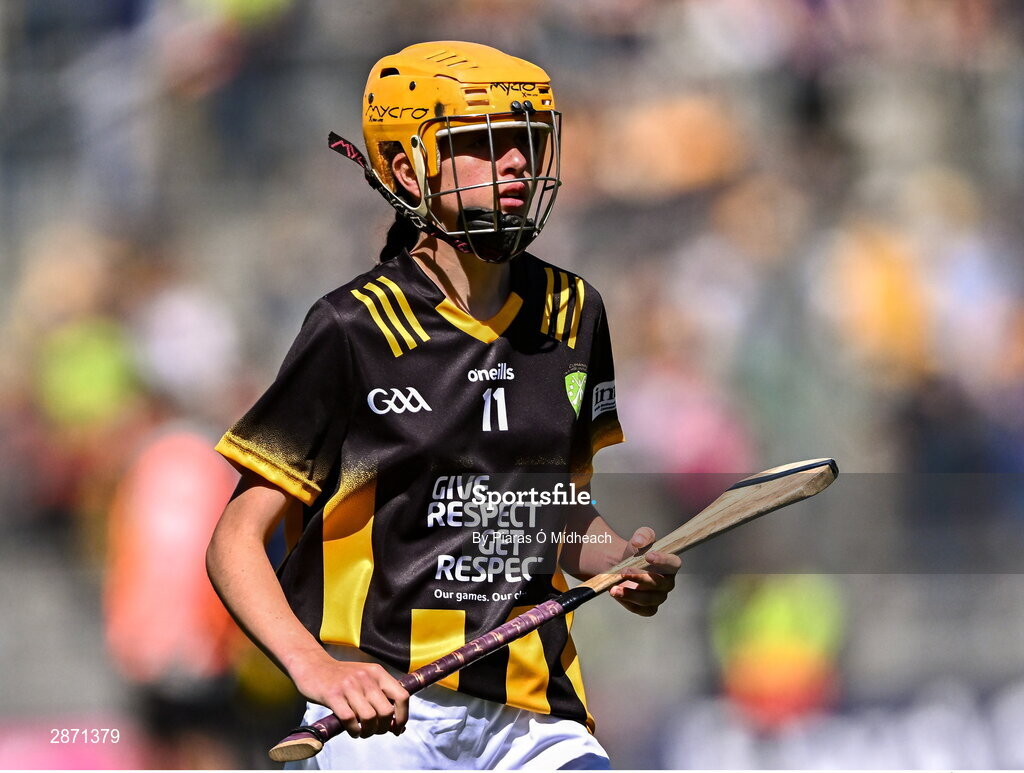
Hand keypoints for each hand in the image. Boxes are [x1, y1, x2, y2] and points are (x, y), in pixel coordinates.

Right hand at [290, 654, 408, 737]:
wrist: (313, 665)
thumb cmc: (341, 677)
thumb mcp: (365, 678)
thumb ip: (380, 697)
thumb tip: (397, 725)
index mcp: (377, 673)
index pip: (402, 696)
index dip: (403, 716)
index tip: (398, 728)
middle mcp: (366, 677)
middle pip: (386, 711)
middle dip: (383, 728)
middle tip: (375, 731)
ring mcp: (349, 686)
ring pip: (369, 718)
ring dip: (368, 731)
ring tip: (363, 732)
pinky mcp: (333, 695)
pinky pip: (350, 720)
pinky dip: (354, 731)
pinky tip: (352, 730)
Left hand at [609, 526, 680, 616]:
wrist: (623, 565)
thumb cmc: (637, 552)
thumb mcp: (640, 538)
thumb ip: (643, 536)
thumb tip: (638, 542)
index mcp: (670, 565)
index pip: (674, 564)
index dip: (663, 561)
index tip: (648, 556)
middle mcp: (667, 583)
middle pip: (659, 584)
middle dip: (640, 578)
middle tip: (623, 571)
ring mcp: (658, 597)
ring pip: (648, 600)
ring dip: (630, 594)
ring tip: (614, 588)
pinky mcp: (648, 608)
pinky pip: (640, 610)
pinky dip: (627, 603)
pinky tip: (616, 594)